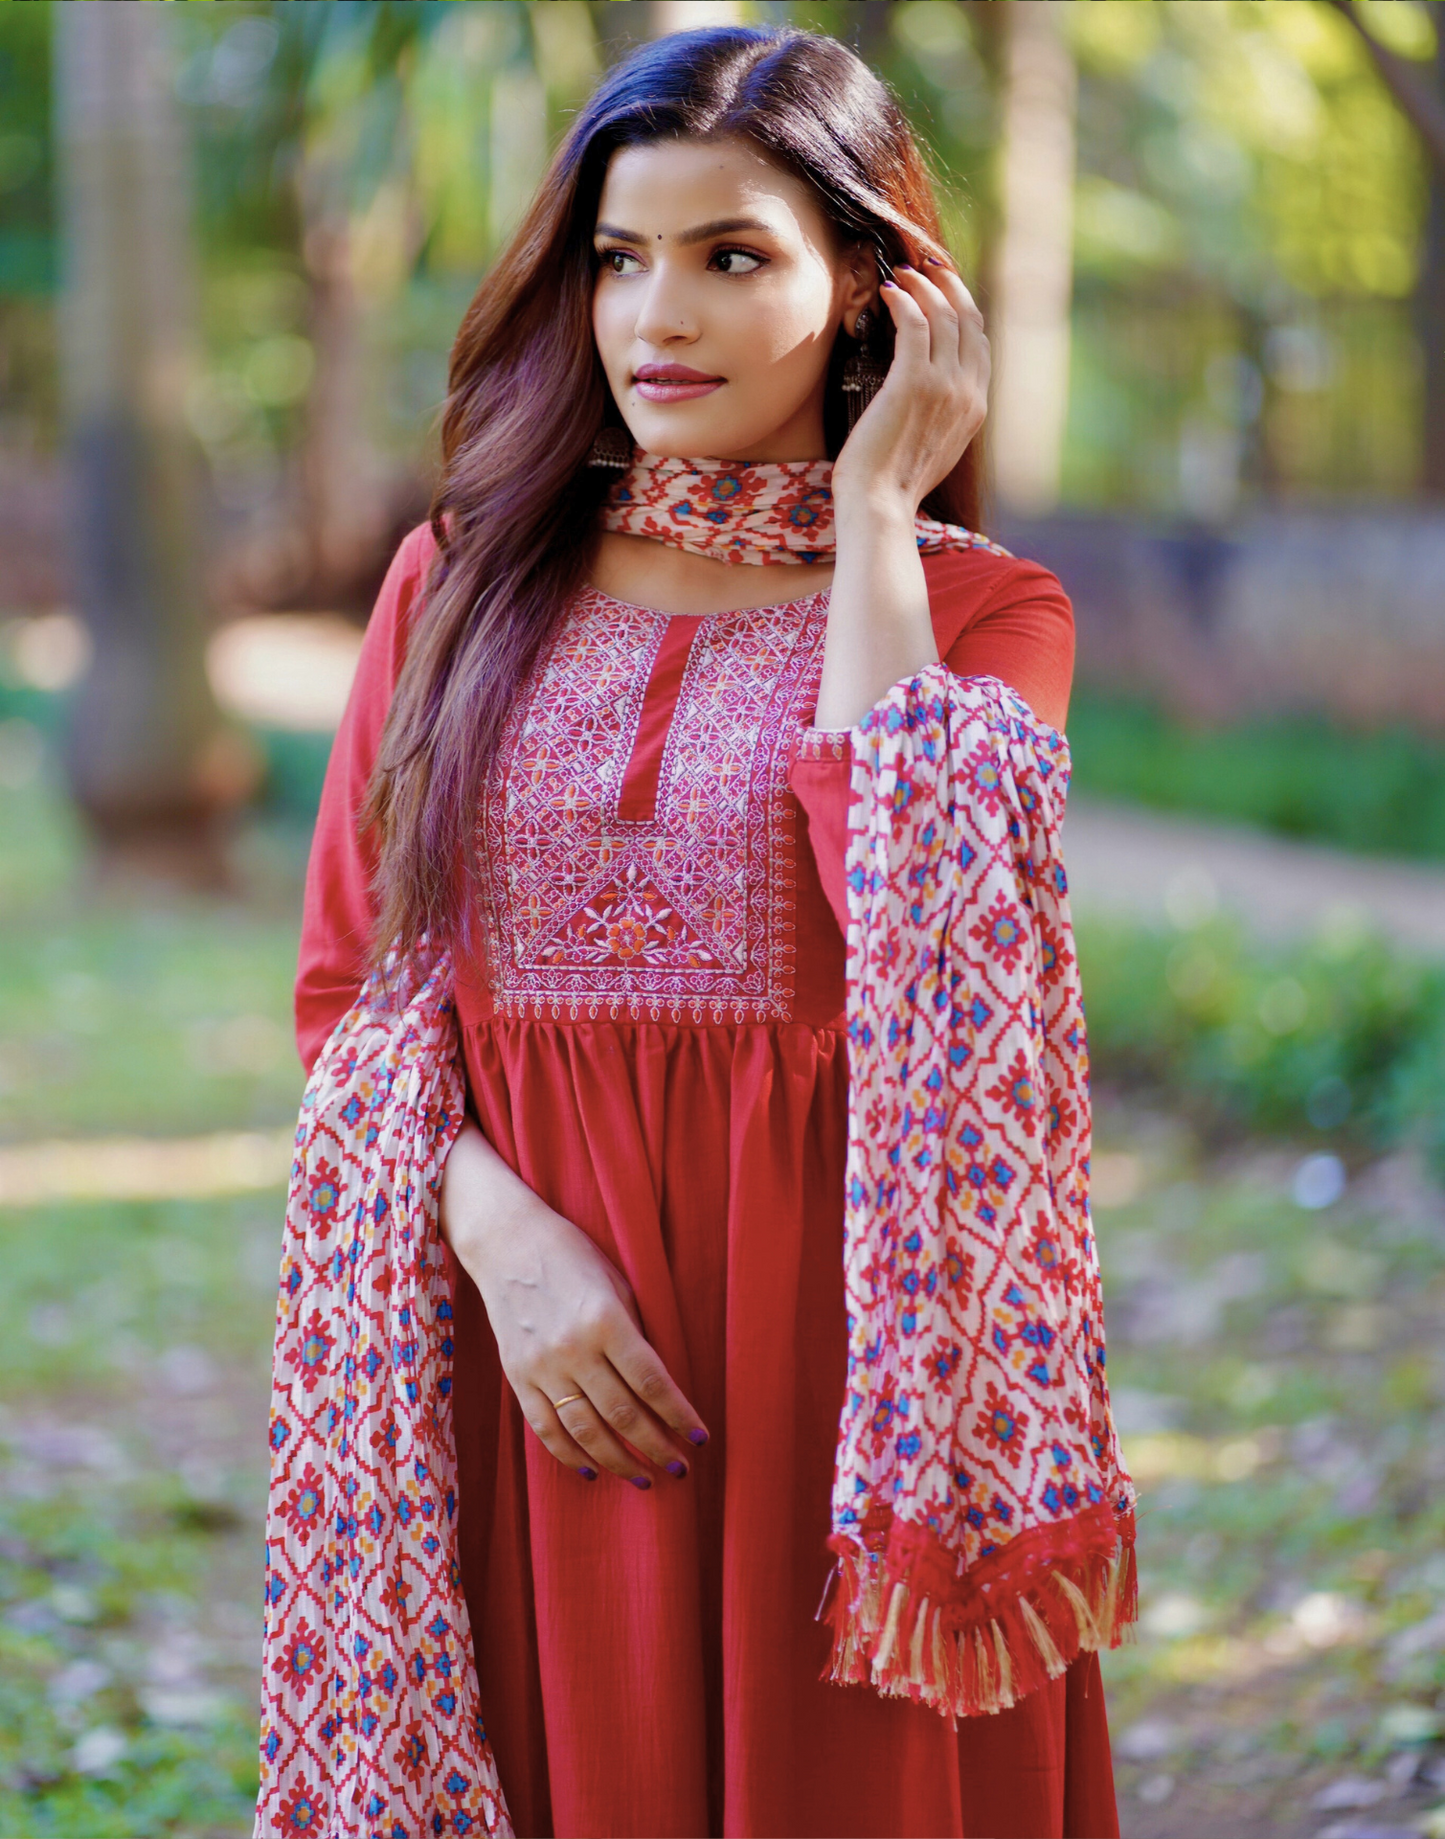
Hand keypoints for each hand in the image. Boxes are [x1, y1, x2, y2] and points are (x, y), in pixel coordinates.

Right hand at [440, 1121, 706, 1486]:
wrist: (508, 1244)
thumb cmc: (573, 1256)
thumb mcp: (617, 1284)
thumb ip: (637, 1334)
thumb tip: (663, 1388)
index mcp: (606, 1320)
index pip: (652, 1383)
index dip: (680, 1416)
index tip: (700, 1438)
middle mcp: (573, 1349)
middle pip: (623, 1415)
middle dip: (657, 1447)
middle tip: (680, 1468)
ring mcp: (542, 1367)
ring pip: (586, 1431)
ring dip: (619, 1461)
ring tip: (644, 1477)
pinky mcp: (517, 1377)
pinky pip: (545, 1429)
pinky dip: (569, 1455)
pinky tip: (592, 1470)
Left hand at [829, 260, 989, 515]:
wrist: (880, 506)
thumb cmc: (891, 484)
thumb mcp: (930, 448)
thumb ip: (938, 416)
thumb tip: (923, 395)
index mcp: (976, 408)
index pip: (979, 343)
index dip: (963, 308)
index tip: (943, 288)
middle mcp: (968, 393)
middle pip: (969, 320)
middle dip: (949, 285)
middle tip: (925, 266)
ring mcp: (945, 386)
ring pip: (944, 315)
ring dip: (923, 286)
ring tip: (900, 273)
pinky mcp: (914, 382)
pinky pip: (916, 323)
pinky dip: (904, 300)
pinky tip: (887, 292)